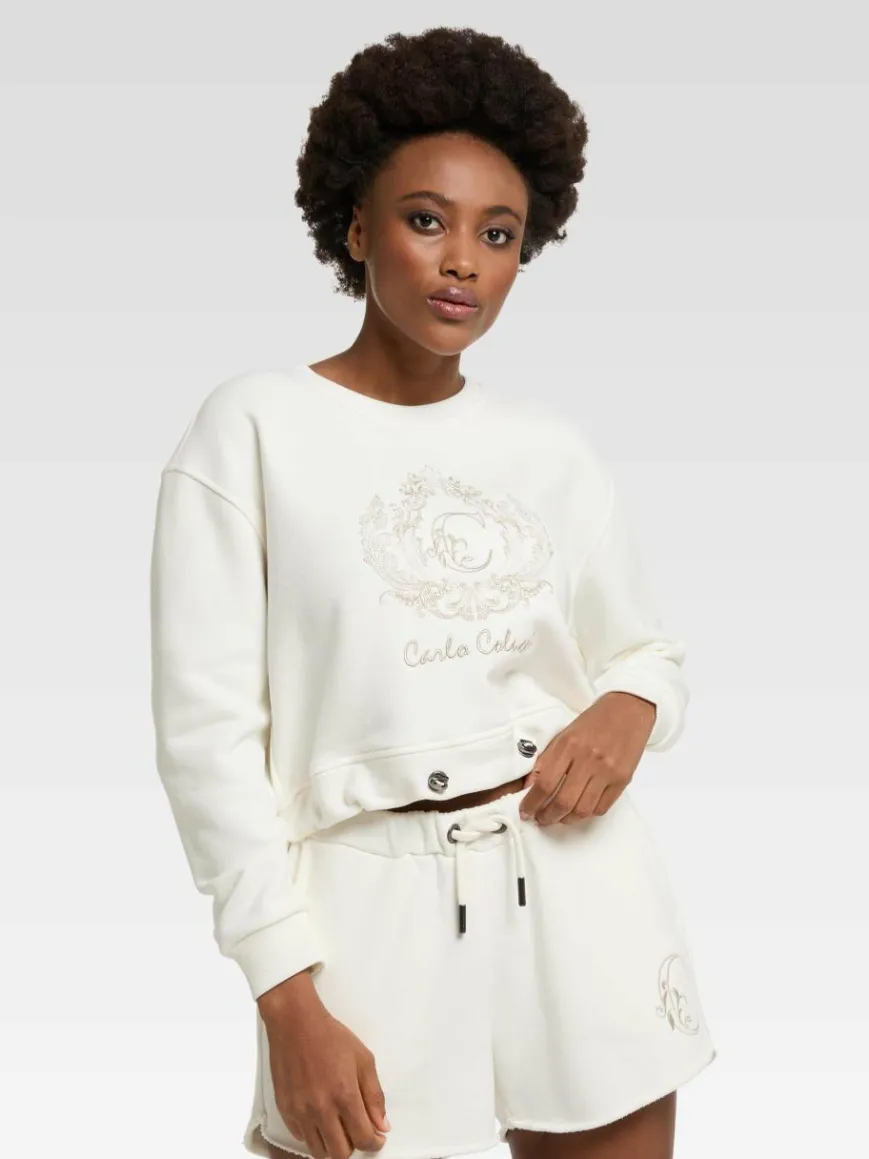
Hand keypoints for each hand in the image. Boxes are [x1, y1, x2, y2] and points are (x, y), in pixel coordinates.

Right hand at [261, 996, 389, 1158]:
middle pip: (341, 1153)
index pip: (363, 1138)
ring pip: (319, 1151)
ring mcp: (300, 1112)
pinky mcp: (285, 1110)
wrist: (295, 1024)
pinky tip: (320, 1118)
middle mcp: (321, 1108)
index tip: (377, 1138)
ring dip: (333, 1145)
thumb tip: (382, 1125)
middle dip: (354, 1146)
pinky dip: (314, 1134)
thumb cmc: (330, 1036)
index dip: (375, 1143)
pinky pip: (302, 1138)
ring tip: (339, 1127)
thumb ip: (374, 1095)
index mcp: (344, 1095)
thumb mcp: (363, 1059)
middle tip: (357, 1131)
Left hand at [518, 692, 656, 825]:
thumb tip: (528, 787)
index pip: (545, 783)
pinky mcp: (623, 780)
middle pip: (563, 801)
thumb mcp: (563, 734)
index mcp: (569, 745)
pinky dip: (586, 815)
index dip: (532, 803)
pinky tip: (579, 810)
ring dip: (566, 819)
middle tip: (541, 819)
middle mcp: (588, 759)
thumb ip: (546, 760)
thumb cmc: (592, 721)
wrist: (628, 710)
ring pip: (582, 810)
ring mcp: (607, 772)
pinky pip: (601, 808)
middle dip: (547, 816)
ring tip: (558, 817)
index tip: (525, 812)